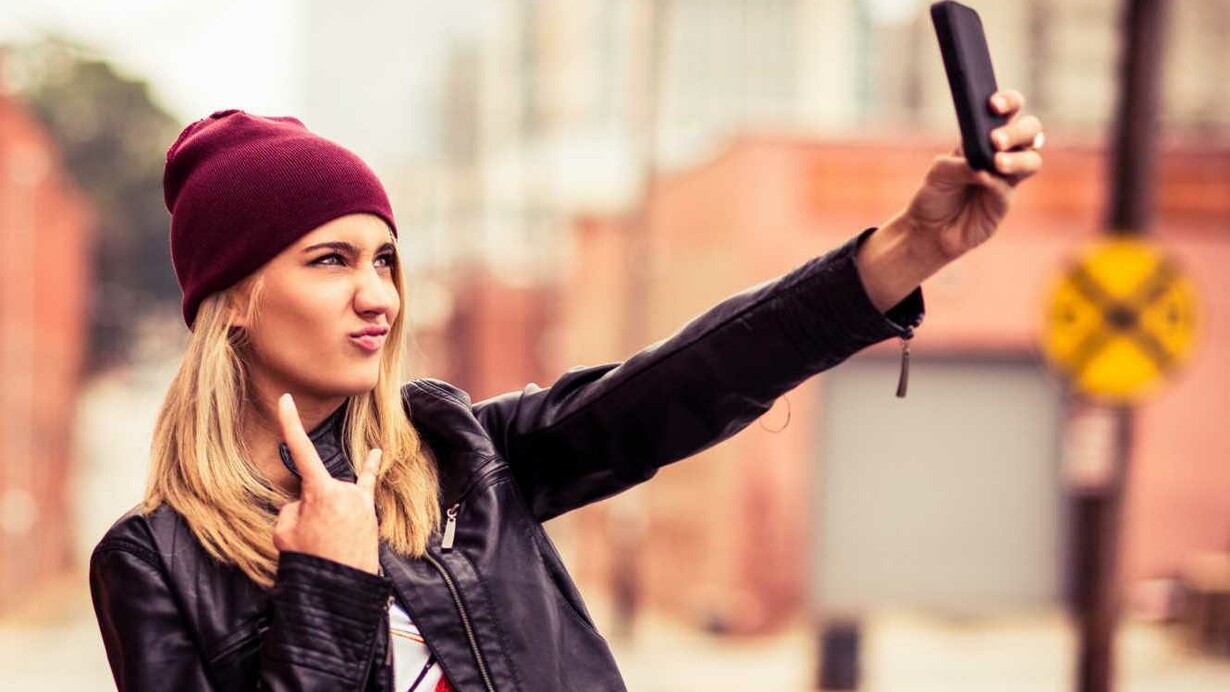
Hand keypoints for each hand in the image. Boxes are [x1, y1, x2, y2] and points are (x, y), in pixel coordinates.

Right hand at [272, 393, 381, 573]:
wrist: (340, 589)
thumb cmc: (310, 561)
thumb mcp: (284, 532)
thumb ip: (293, 507)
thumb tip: (308, 504)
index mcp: (320, 491)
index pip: (300, 450)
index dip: (290, 423)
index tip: (286, 399)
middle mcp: (344, 489)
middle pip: (314, 487)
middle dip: (306, 509)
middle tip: (310, 539)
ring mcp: (359, 500)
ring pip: (330, 498)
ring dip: (324, 516)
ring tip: (327, 544)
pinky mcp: (369, 511)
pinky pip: (368, 484)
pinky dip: (371, 467)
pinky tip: (377, 452)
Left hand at [902, 89, 1043, 262]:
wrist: (928, 231)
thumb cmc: (934, 195)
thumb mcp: (938, 174)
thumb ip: (959, 164)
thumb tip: (982, 167)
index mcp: (983, 137)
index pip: (1008, 112)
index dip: (1008, 102)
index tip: (993, 104)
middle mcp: (1001, 154)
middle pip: (1031, 132)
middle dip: (1018, 131)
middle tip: (996, 139)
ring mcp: (1006, 179)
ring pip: (1032, 160)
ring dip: (1017, 158)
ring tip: (996, 161)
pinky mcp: (1003, 203)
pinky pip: (1008, 189)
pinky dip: (997, 183)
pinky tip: (983, 180)